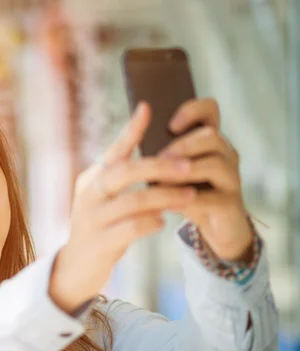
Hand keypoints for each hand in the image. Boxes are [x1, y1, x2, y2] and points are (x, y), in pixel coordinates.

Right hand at [49, 102, 197, 312]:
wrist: (76, 267)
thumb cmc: (100, 228)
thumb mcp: (106, 201)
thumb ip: (124, 182)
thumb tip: (160, 160)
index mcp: (91, 180)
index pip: (113, 152)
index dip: (131, 130)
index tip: (148, 107)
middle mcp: (88, 195)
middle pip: (124, 171)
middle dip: (159, 165)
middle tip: (189, 164)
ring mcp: (91, 219)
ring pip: (132, 201)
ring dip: (164, 196)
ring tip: (189, 195)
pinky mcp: (99, 242)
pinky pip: (129, 229)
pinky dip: (149, 223)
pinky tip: (164, 222)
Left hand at [161, 98, 252, 260]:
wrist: (214, 227)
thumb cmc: (188, 193)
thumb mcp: (173, 171)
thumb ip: (162, 154)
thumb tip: (132, 139)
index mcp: (209, 140)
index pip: (210, 110)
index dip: (192, 110)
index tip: (171, 124)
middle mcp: (225, 154)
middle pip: (211, 136)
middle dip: (183, 146)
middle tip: (160, 158)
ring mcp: (231, 178)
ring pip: (215, 164)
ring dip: (185, 171)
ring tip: (162, 181)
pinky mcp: (230, 203)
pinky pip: (211, 197)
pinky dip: (187, 200)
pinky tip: (168, 204)